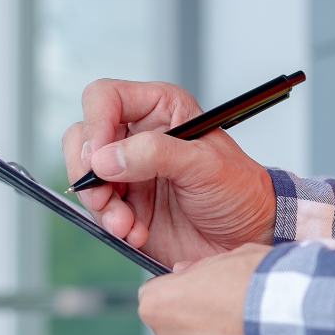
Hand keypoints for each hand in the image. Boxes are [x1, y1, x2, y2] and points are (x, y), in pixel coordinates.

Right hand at [62, 80, 275, 266]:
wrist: (250, 236)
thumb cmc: (240, 191)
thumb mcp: (205, 166)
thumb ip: (155, 155)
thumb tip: (105, 158)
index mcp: (162, 110)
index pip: (106, 98)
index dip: (95, 123)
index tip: (99, 159)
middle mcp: (140, 136)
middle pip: (84, 137)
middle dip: (88, 171)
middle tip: (104, 197)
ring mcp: (131, 171)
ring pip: (86, 177)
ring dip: (100, 205)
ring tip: (126, 225)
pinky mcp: (128, 205)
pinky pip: (99, 210)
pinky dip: (111, 224)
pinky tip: (137, 233)